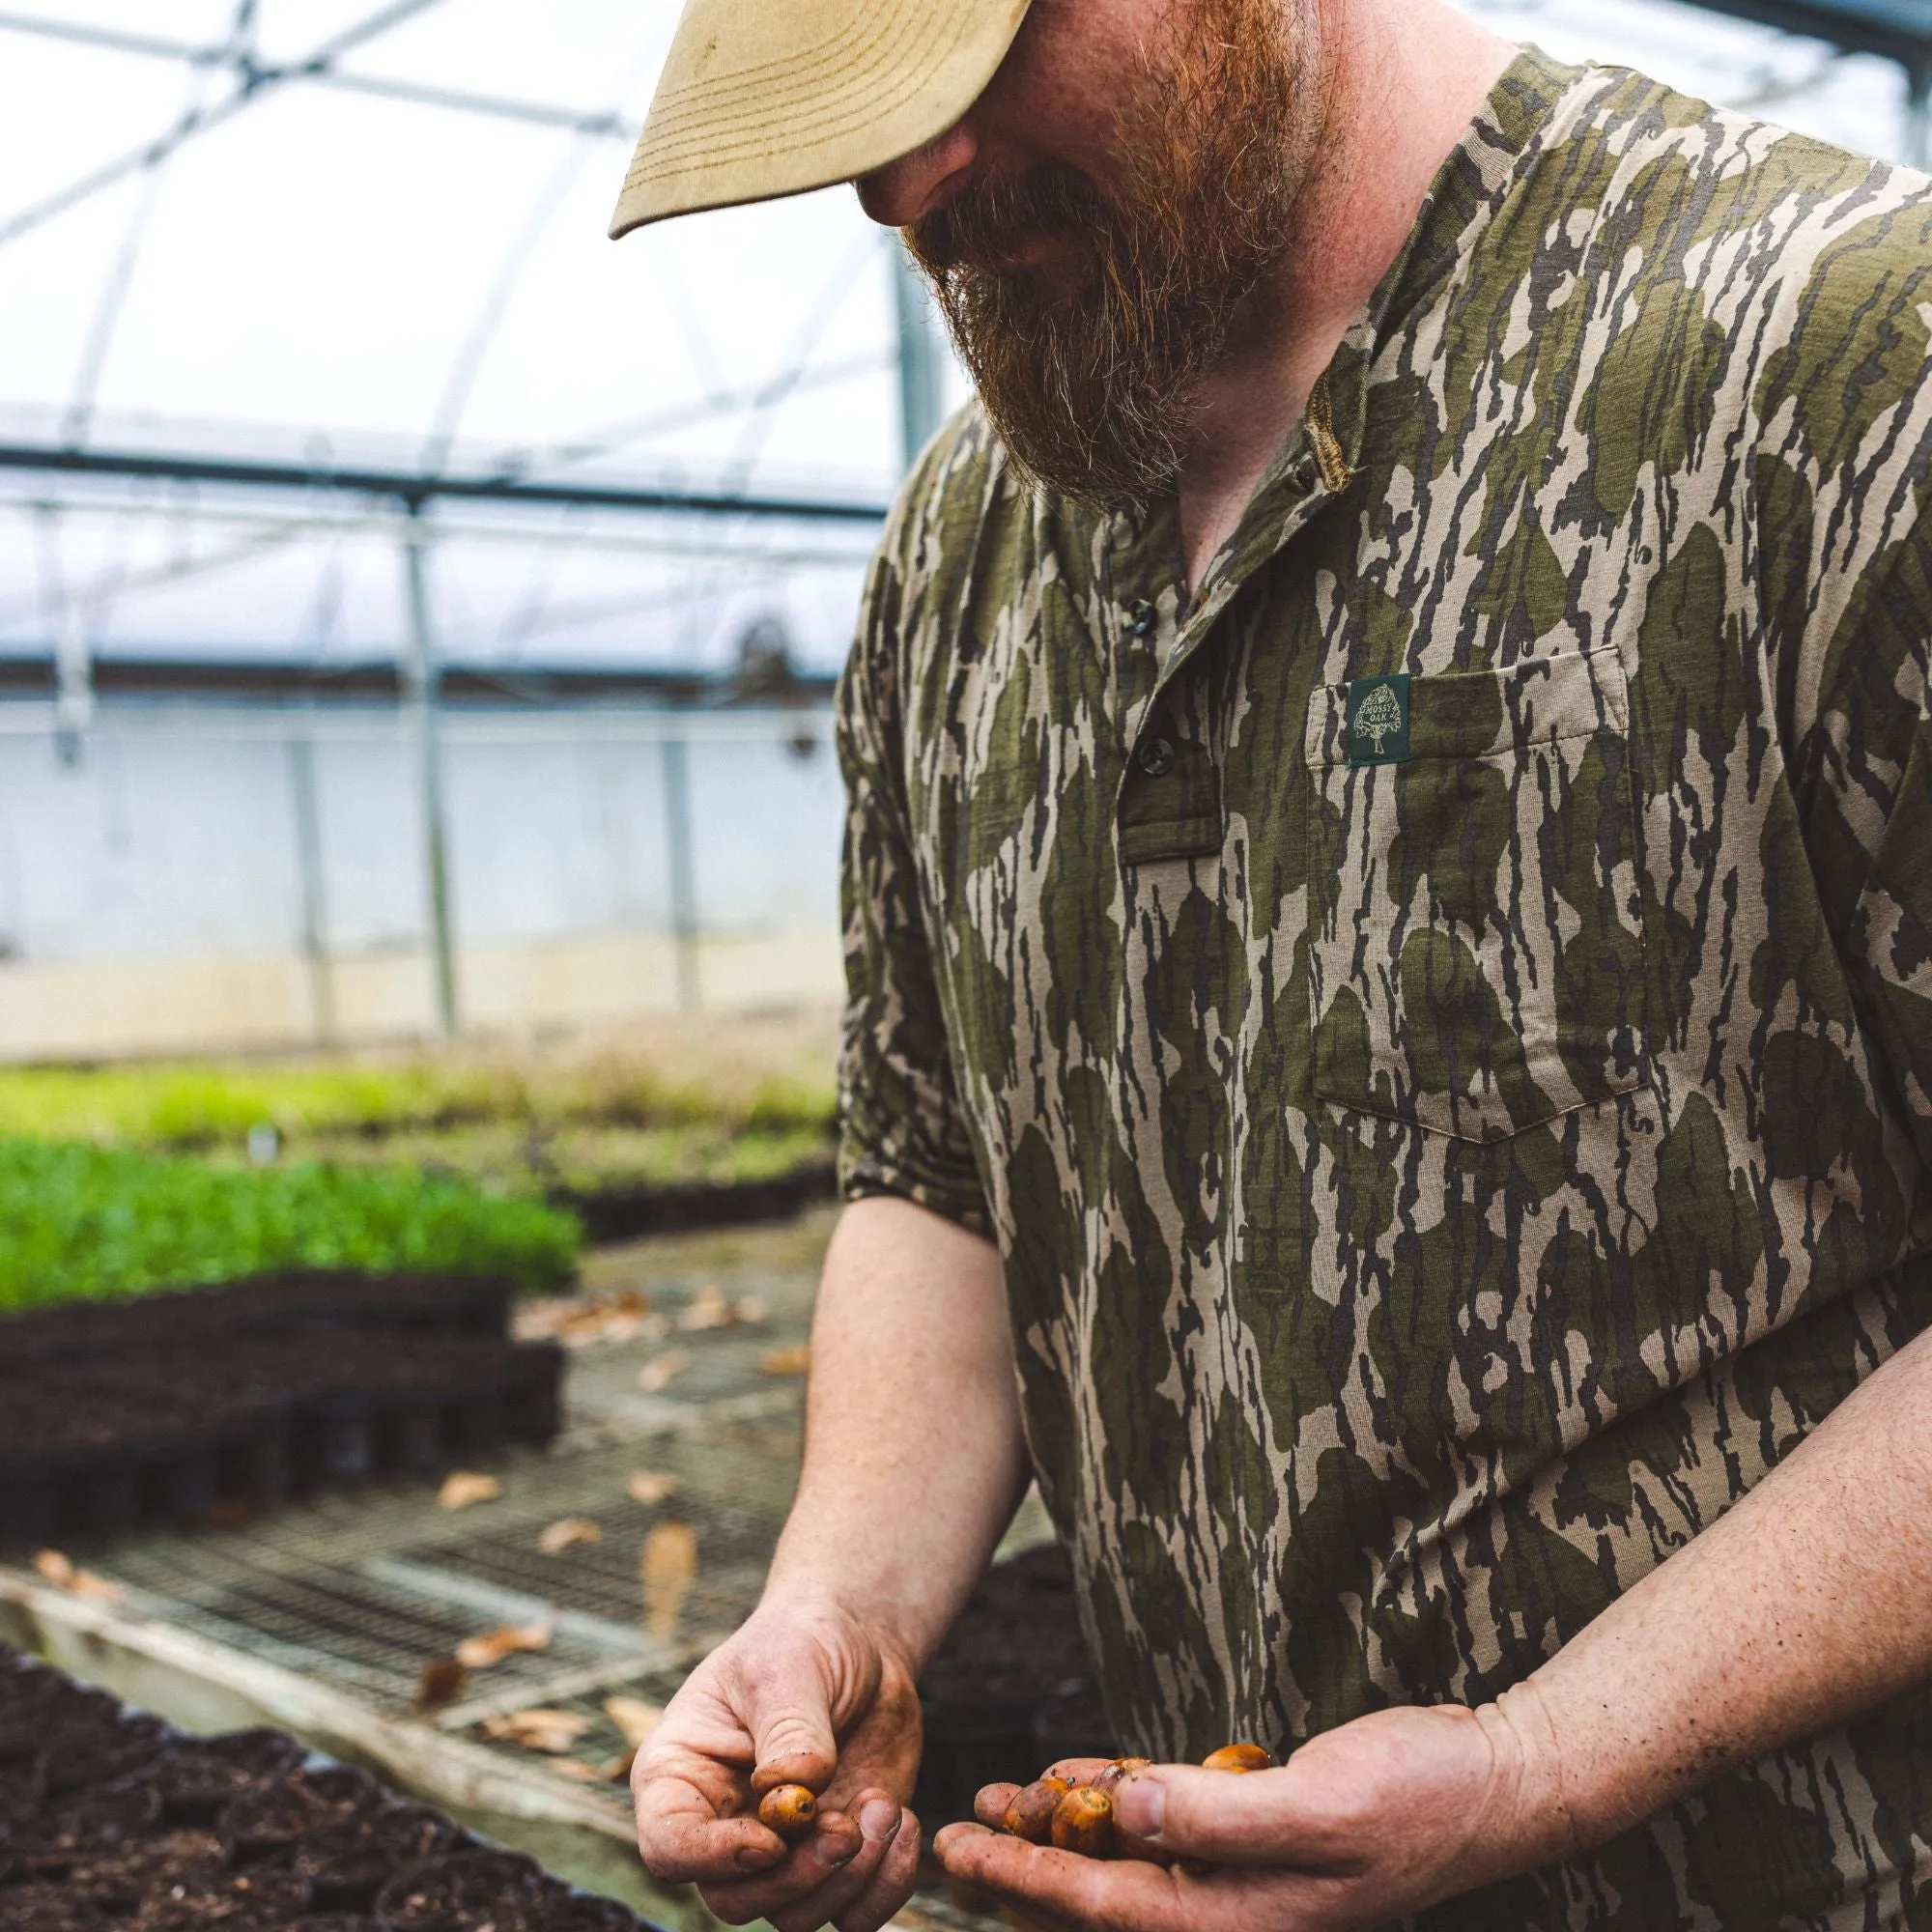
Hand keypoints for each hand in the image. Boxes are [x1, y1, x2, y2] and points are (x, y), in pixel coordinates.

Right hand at [631, 1600, 924, 1931]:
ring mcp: (780, 1851)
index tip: (773, 1837)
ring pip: (795, 1916)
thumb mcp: (786, 1668)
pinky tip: (905, 1823)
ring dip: (848, 1878)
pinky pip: (853, 1913)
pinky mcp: (835, 1860)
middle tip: (846, 1827)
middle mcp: (723, 1827)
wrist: (858, 1644)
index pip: (670, 1847)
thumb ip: (787, 1730)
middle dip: (797, 1876)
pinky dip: (885, 1886)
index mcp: (682, 1777)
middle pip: (735, 1899)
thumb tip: (792, 1796)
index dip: (714, 1858)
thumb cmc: (801, 1643)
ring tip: (884, 1807)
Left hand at [935, 1699, 1573, 1930]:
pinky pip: (1165, 1828)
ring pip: (1125, 1862)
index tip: (960, 1853)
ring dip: (1060, 1828)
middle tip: (947, 1834)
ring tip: (994, 1799)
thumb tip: (1123, 1814)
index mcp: (1237, 1921)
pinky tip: (1072, 1779)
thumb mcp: (1316, 1803)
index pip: (1103, 1905)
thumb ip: (1215, 1814)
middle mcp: (1231, 1911)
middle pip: (1098, 1897)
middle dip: (1023, 1867)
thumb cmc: (1414, 1797)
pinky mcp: (1252, 1836)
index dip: (1024, 1878)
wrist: (1488, 1783)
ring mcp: (1242, 1878)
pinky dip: (1114, 1801)